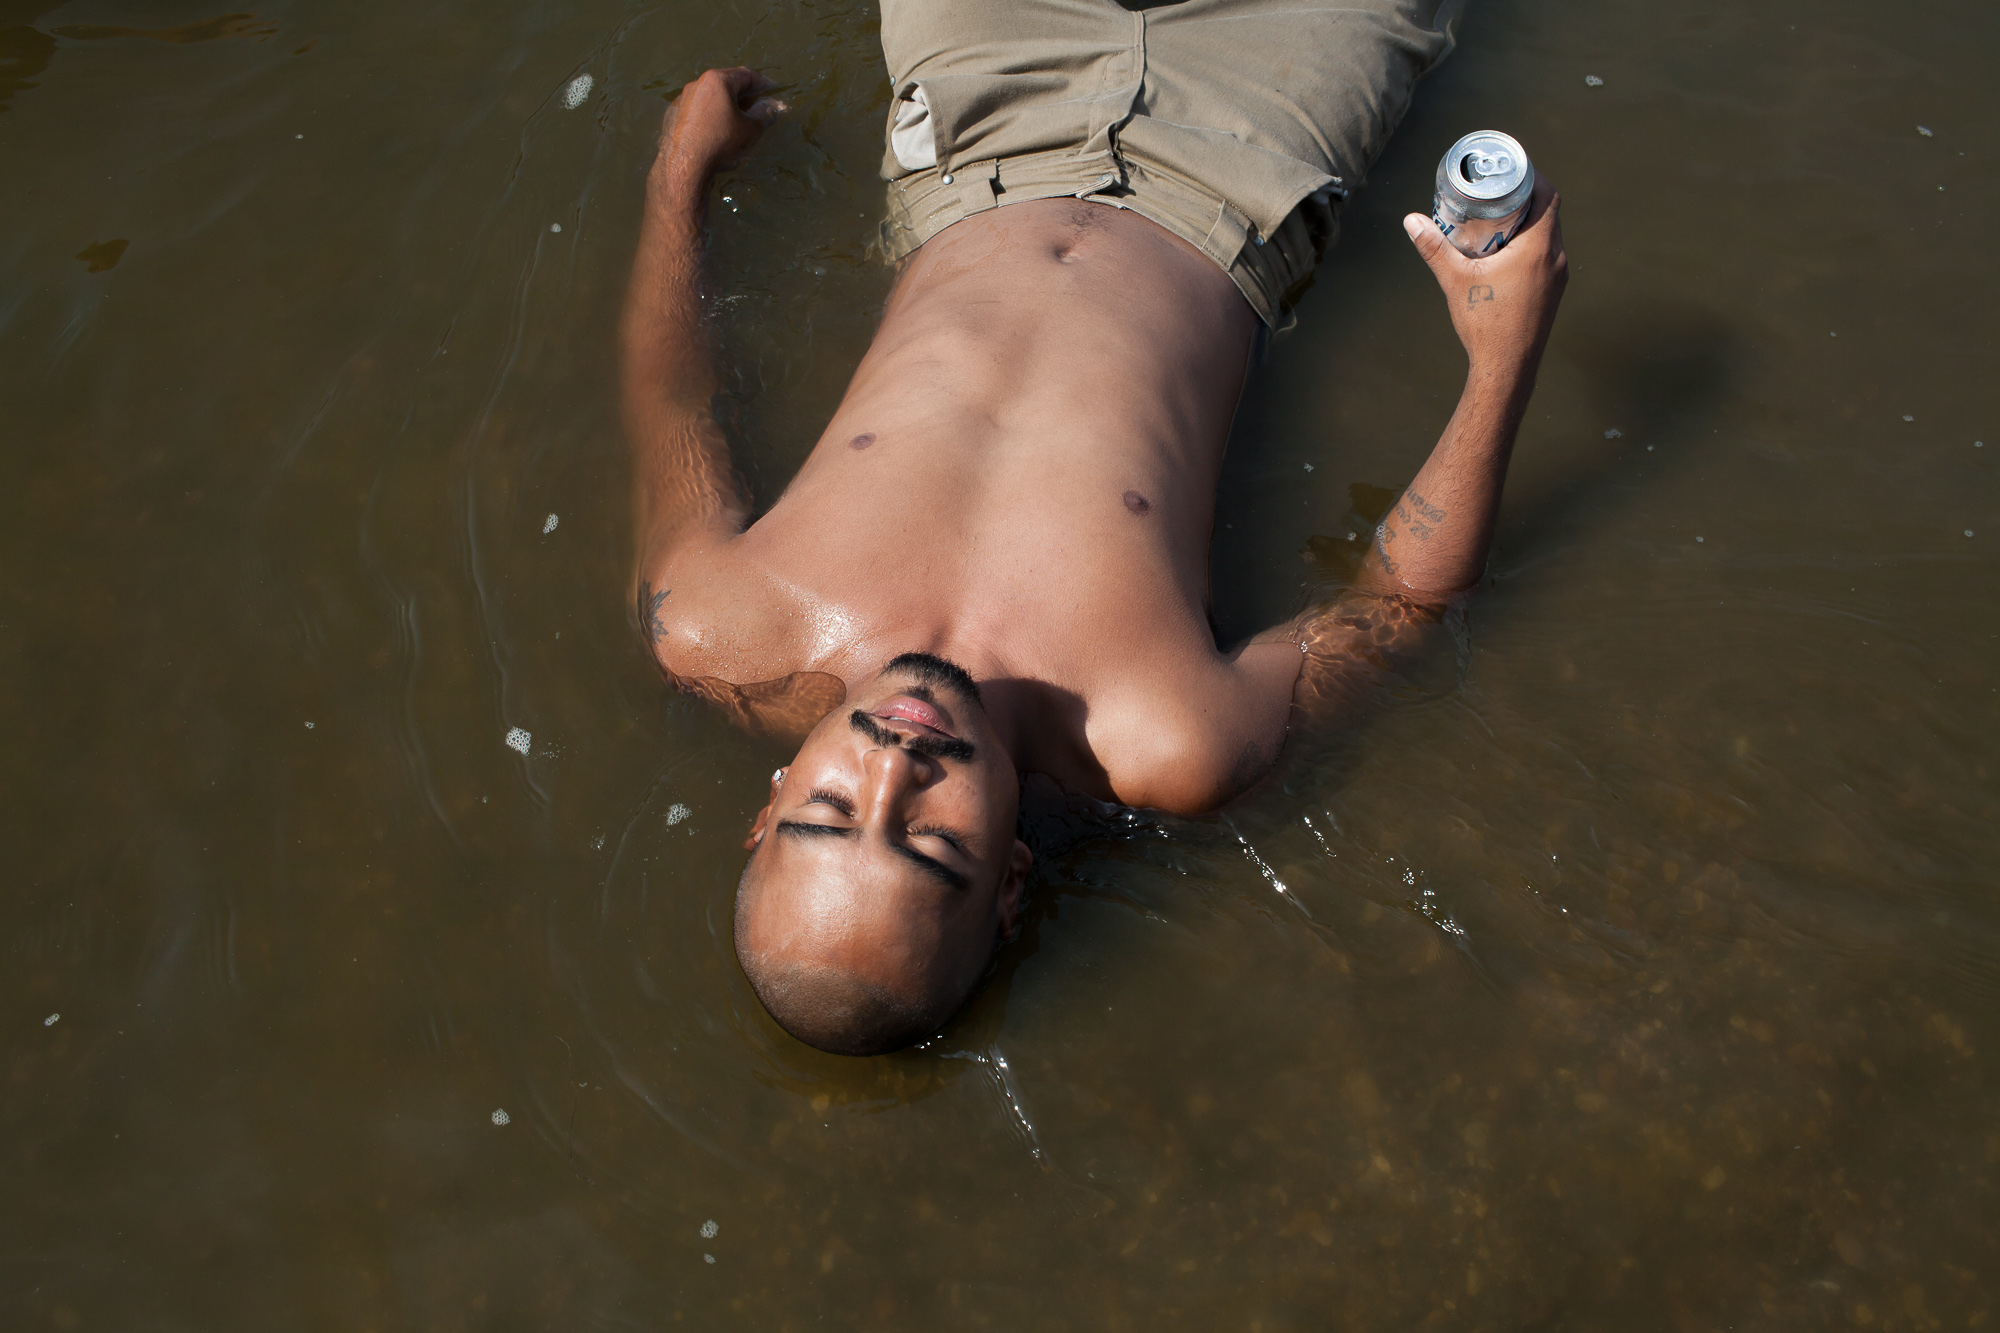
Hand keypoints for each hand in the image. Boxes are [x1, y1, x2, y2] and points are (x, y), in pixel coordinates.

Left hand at [653, 67, 785, 196]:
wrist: (686, 164)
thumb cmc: (722, 141)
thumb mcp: (751, 128)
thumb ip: (765, 113)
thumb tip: (773, 105)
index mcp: (718, 80)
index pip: (746, 75)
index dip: (762, 83)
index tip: (772, 90)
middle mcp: (698, 83)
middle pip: (726, 83)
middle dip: (743, 93)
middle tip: (756, 105)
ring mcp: (683, 98)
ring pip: (710, 95)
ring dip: (725, 102)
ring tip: (736, 118)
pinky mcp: (674, 113)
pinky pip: (697, 108)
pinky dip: (709, 113)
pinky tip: (714, 128)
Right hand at [1403, 173, 1566, 373]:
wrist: (1507, 367)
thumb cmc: (1485, 325)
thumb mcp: (1455, 281)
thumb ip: (1435, 248)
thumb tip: (1412, 220)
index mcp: (1538, 247)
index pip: (1548, 195)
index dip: (1532, 176)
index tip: (1510, 171)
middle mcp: (1556, 257)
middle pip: (1549, 211)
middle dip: (1525, 196)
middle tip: (1497, 191)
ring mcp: (1558, 275)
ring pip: (1549, 233)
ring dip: (1529, 221)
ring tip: (1499, 218)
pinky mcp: (1553, 290)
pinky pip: (1547, 254)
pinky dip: (1531, 243)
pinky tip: (1507, 250)